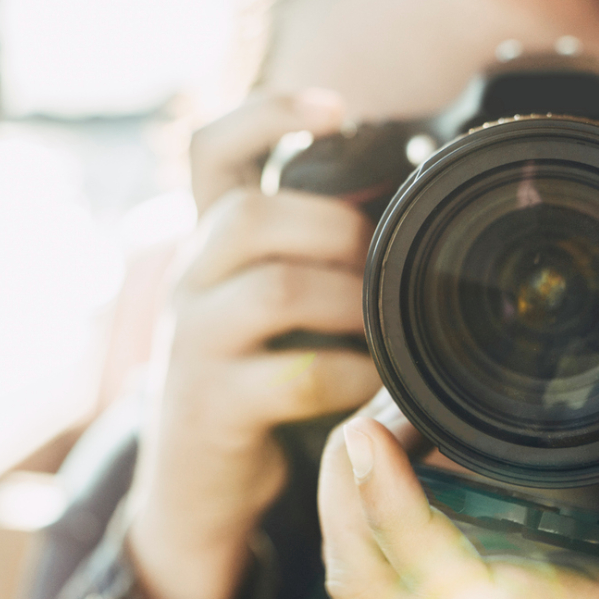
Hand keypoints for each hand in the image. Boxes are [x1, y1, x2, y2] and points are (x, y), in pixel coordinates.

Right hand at [126, 90, 382, 598]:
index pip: (212, 151)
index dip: (267, 113)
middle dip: (335, 229)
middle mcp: (188, 282)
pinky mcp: (211, 407)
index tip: (338, 107)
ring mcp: (192, 345)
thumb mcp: (268, 309)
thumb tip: (409, 213)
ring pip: (273, 287)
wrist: (194, 492)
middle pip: (249, 213)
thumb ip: (310, 258)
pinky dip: (352, 376)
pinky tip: (374, 386)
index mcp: (208, 246)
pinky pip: (294, 374)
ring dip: (349, 302)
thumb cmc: (254, 385)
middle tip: (381, 267)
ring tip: (383, 328)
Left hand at [320, 338, 598, 598]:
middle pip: (369, 583)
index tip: (375, 434)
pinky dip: (372, 519)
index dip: (392, 511)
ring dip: (348, 504)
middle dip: (343, 491)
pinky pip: (394, 582)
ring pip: (369, 586)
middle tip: (378, 410)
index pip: (449, 584)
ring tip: (385, 425)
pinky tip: (404, 464)